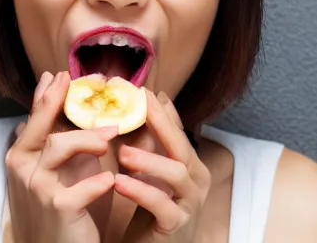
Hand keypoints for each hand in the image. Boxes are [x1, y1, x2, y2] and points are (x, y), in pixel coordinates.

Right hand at [5, 71, 117, 242]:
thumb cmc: (68, 205)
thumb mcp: (65, 168)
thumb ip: (68, 140)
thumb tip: (80, 108)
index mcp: (27, 156)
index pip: (34, 119)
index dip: (45, 95)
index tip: (57, 74)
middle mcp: (25, 169)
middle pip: (39, 126)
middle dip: (53, 100)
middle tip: (68, 79)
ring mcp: (39, 189)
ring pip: (58, 146)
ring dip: (87, 136)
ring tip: (110, 135)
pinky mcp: (57, 210)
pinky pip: (76, 190)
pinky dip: (95, 182)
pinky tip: (109, 179)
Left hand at [115, 89, 210, 241]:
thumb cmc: (153, 209)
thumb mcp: (153, 169)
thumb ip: (156, 137)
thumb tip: (157, 97)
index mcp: (190, 163)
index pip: (177, 130)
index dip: (161, 110)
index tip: (142, 91)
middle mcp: (196, 179)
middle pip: (180, 144)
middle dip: (159, 123)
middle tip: (137, 106)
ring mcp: (190, 203)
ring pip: (176, 172)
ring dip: (148, 160)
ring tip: (123, 152)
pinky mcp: (177, 225)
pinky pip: (161, 204)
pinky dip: (140, 191)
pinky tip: (119, 182)